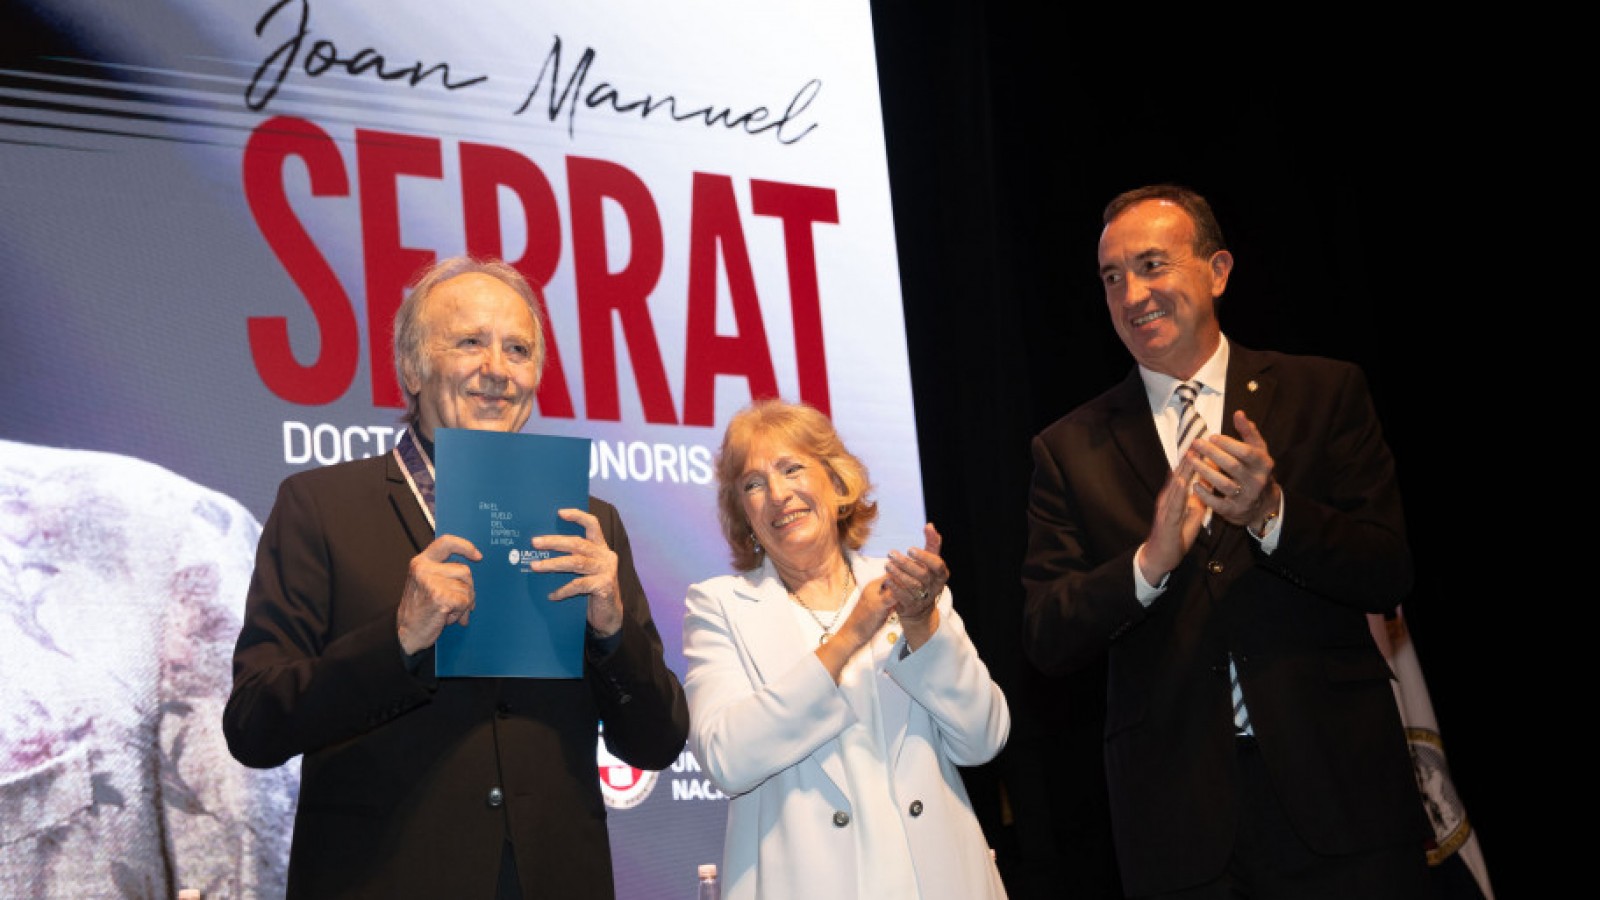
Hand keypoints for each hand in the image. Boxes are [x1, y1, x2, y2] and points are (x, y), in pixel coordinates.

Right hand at [397, 534, 480, 654]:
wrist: (406, 634)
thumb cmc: (419, 611)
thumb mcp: (428, 584)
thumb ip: (445, 574)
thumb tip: (471, 576)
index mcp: (421, 563)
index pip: (446, 542)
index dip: (465, 546)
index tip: (478, 556)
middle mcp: (424, 569)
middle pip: (465, 571)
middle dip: (467, 590)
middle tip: (456, 605)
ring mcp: (430, 582)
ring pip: (467, 588)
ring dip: (463, 604)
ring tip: (447, 611)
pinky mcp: (439, 596)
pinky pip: (465, 602)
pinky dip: (460, 613)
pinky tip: (446, 617)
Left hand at [529, 508, 623, 636]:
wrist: (610, 615)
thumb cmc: (592, 589)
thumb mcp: (585, 570)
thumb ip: (574, 558)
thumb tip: (542, 550)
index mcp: (601, 548)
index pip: (593, 525)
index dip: (578, 516)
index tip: (560, 513)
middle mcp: (605, 556)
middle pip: (578, 544)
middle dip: (554, 542)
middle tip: (535, 542)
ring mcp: (606, 571)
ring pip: (576, 563)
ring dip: (553, 564)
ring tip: (535, 566)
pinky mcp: (604, 586)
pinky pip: (578, 585)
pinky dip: (563, 590)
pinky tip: (552, 595)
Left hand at [884, 523, 947, 647]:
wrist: (919, 607)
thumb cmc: (925, 577)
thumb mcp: (930, 562)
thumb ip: (932, 543)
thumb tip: (930, 525)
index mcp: (941, 575)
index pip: (937, 565)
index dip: (925, 557)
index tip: (910, 549)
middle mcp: (934, 587)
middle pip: (922, 575)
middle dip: (906, 564)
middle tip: (891, 553)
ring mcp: (923, 598)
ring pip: (912, 585)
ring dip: (898, 574)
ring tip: (887, 564)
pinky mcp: (911, 606)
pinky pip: (903, 596)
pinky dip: (895, 587)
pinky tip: (887, 579)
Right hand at [1136, 453, 1207, 583]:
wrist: (1159, 557)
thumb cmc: (1175, 537)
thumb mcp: (1191, 515)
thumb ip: (1198, 499)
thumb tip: (1208, 484)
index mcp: (1174, 497)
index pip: (1184, 474)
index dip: (1194, 458)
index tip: (1203, 442)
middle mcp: (1168, 498)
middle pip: (1179, 473)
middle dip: (1190, 457)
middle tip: (1199, 438)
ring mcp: (1166, 508)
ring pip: (1175, 485)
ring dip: (1183, 469)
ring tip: (1191, 453)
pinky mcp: (1167, 520)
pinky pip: (1173, 504)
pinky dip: (1178, 491)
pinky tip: (1182, 481)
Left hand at [1187, 410, 1278, 530]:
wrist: (1262, 504)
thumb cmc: (1255, 470)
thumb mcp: (1258, 451)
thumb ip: (1248, 432)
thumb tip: (1238, 413)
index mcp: (1264, 464)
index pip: (1247, 452)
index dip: (1228, 443)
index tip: (1211, 436)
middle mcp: (1257, 481)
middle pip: (1232, 466)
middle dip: (1212, 453)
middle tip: (1196, 444)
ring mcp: (1246, 497)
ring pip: (1223, 484)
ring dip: (1204, 471)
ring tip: (1190, 459)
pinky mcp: (1234, 511)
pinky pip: (1217, 503)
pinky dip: (1204, 493)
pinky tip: (1194, 483)